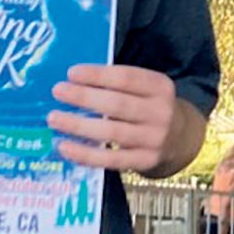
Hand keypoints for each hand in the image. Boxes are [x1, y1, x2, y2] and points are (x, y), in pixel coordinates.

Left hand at [50, 65, 182, 171]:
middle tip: (57, 91)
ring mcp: (154, 139)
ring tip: (54, 118)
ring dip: (79, 125)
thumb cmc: (148, 106)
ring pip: (112, 132)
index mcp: (160, 87)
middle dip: (84, 97)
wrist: (178, 138)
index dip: (97, 75)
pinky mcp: (145, 161)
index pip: (126, 78)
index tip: (71, 73)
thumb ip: (116, 84)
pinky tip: (64, 146)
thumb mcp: (144, 89)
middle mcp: (161, 112)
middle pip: (117, 104)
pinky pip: (111, 159)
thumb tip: (71, 82)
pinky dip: (85, 154)